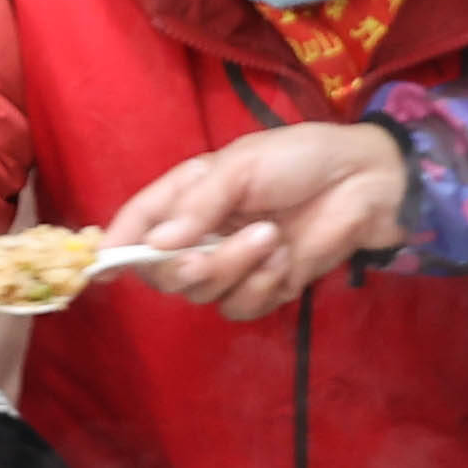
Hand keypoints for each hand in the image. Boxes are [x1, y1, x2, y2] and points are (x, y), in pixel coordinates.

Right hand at [100, 122, 412, 320]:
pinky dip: (262, 289)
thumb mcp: (242, 165)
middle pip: (164, 272)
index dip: (116, 246)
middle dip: (194, 263)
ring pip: (203, 294)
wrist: (365, 183)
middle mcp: (200, 232)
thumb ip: (198, 204)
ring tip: (273, 238)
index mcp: (187, 195)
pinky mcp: (264, 287)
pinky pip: (240, 308)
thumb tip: (155, 243)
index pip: (138, 224)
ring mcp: (231, 263)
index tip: (102, 269)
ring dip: (237, 270)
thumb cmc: (301, 159)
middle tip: (228, 241)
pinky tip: (285, 262)